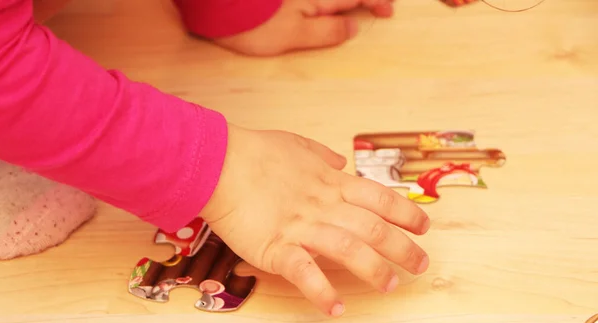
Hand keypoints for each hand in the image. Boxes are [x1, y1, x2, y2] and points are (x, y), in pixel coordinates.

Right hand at [199, 124, 429, 316]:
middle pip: (374, 227)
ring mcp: (301, 227)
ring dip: (374, 269)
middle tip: (421, 265)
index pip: (379, 198)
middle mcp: (324, 205)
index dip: (405, 213)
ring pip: (349, 248)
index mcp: (330, 183)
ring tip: (390, 285)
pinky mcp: (276, 247)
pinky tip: (335, 308)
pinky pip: (304, 272)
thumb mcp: (296, 145)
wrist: (218, 162)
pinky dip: (321, 291)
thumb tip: (341, 162)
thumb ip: (322, 155)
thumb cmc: (255, 152)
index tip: (424, 227)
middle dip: (403, 247)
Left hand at [214, 0, 394, 55]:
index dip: (376, 1)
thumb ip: (326, 32)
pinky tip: (329, 7)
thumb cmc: (254, 23)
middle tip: (381, 3)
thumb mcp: (294, 36)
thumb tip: (353, 28)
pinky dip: (331, 2)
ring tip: (358, 5)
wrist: (218, 4)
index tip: (388, 12)